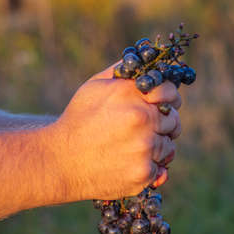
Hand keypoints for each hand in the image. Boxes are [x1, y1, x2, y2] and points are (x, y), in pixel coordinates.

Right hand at [47, 62, 181, 201]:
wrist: (59, 160)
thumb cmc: (78, 121)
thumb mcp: (95, 86)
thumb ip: (123, 72)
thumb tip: (147, 60)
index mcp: (132, 95)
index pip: (171, 93)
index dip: (169, 100)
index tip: (162, 106)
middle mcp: (142, 119)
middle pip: (174, 122)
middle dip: (162, 125)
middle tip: (142, 131)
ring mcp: (144, 148)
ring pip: (168, 147)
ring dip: (155, 148)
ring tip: (130, 149)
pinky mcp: (143, 173)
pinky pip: (161, 169)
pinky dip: (149, 168)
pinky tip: (128, 164)